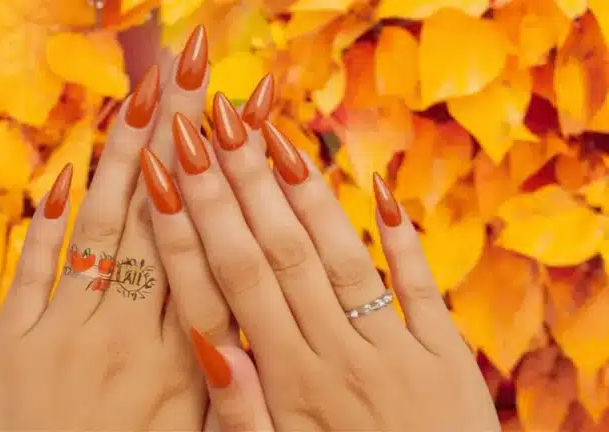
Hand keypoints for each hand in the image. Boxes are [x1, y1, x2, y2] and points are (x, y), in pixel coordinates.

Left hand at [0, 26, 269, 430]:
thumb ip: (233, 391)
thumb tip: (259, 334)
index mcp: (185, 363)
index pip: (212, 257)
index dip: (223, 190)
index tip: (237, 135)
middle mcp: (132, 337)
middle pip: (163, 223)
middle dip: (180, 146)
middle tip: (197, 82)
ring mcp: (69, 334)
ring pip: (107, 231)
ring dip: (126, 160)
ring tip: (147, 97)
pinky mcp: (16, 343)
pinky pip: (37, 269)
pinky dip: (51, 219)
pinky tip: (70, 170)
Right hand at [143, 88, 499, 430]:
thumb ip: (243, 409)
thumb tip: (209, 343)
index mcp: (290, 383)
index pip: (233, 283)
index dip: (196, 223)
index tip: (169, 171)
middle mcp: (337, 354)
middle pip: (277, 252)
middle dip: (237, 184)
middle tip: (207, 123)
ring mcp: (395, 348)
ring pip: (339, 255)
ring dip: (302, 192)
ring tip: (268, 134)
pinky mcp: (444, 353)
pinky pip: (420, 284)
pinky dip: (401, 235)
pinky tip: (380, 187)